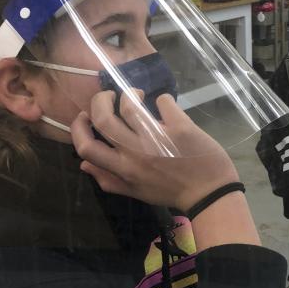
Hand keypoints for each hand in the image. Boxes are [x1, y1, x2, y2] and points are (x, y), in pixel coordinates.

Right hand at [71, 91, 239, 211]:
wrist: (210, 194)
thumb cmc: (172, 192)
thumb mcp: (137, 192)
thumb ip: (109, 180)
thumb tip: (83, 164)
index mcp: (123, 169)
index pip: (86, 147)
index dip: (79, 128)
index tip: (85, 117)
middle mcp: (136, 153)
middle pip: (103, 118)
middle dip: (100, 100)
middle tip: (108, 97)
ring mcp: (157, 139)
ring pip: (130, 105)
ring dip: (130, 93)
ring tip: (137, 95)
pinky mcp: (180, 128)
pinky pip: (164, 101)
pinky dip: (163, 99)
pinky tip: (166, 105)